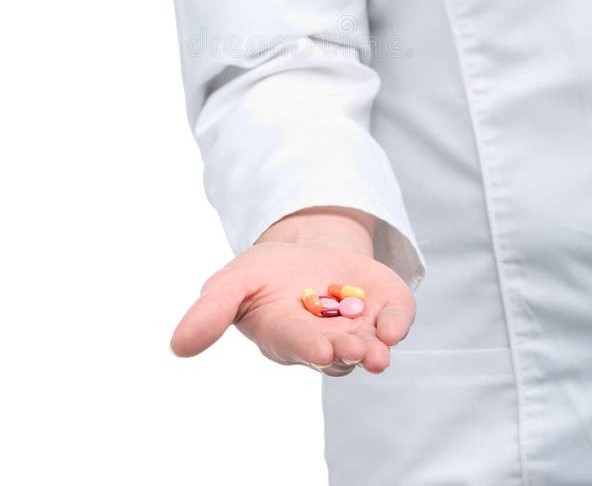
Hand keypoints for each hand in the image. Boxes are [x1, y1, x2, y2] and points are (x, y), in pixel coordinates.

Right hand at [170, 236, 415, 377]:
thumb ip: (210, 313)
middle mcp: (324, 340)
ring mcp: (357, 327)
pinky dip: (398, 321)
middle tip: (356, 350)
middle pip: (337, 353)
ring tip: (379, 349)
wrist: (303, 254)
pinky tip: (395, 323)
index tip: (318, 350)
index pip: (296, 345)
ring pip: (369, 344)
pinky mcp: (383, 308)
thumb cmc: (262, 276)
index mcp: (285, 334)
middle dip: (346, 351)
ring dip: (375, 347)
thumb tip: (177, 346)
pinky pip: (395, 319)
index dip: (306, 347)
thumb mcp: (231, 283)